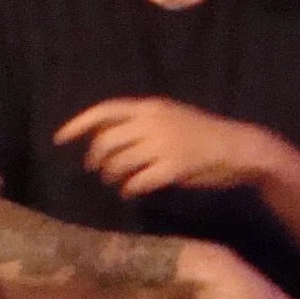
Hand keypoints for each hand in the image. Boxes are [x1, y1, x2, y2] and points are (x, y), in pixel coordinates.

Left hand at [53, 97, 288, 197]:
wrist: (240, 148)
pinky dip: (129, 188)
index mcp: (151, 107)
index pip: (104, 111)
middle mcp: (153, 122)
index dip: (77, 125)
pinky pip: (138, 181)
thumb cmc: (203, 134)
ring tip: (115, 182)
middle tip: (96, 170)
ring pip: (119, 163)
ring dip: (111, 176)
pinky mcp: (173, 168)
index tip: (59, 139)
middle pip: (106, 141)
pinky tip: (131, 191)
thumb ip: (140, 123)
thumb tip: (105, 137)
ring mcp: (163, 145)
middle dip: (95, 159)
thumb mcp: (170, 117)